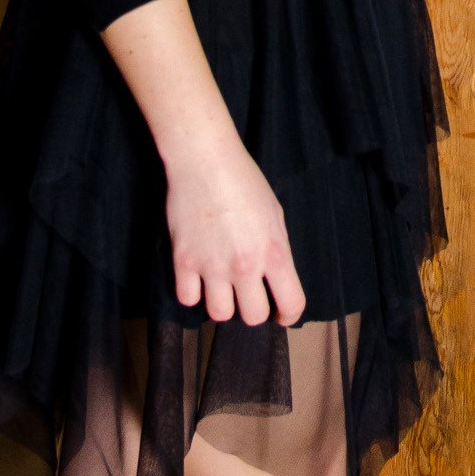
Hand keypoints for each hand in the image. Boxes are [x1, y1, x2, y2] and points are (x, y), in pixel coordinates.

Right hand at [164, 138, 307, 326]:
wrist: (204, 158)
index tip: (280, 313)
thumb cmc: (243, 179)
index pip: (292, 305)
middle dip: (252, 308)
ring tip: (221, 284)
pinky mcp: (183, 260)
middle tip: (247, 293)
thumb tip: (275, 280)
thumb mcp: (274, 213)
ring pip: (219, 314)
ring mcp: (212, 265)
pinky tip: (197, 276)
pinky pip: (187, 298)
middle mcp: (245, 264)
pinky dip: (193, 291)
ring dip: (222, 302)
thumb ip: (276, 250)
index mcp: (274, 251)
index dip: (288, 315)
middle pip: (253, 317)